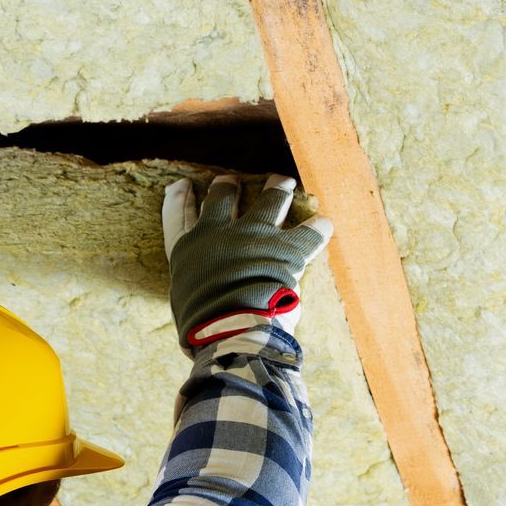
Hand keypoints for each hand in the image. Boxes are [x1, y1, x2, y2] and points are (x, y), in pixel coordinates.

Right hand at [162, 173, 332, 345]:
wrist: (228, 325)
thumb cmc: (202, 323)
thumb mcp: (186, 300)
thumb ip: (199, 287)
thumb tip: (213, 293)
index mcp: (191, 248)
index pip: (180, 217)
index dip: (180, 199)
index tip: (183, 185)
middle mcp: (220, 233)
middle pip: (223, 198)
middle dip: (228, 186)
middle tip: (232, 179)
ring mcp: (254, 236)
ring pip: (269, 202)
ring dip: (277, 190)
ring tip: (284, 181)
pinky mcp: (286, 249)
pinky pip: (308, 234)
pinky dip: (318, 229)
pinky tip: (325, 222)